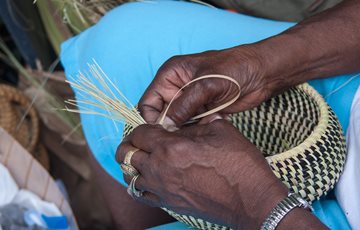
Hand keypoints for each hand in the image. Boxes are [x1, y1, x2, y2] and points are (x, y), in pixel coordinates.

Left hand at [116, 120, 288, 228]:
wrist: (252, 200)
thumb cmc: (240, 164)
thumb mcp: (220, 130)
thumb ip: (196, 123)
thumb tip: (185, 121)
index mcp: (172, 147)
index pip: (139, 133)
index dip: (143, 127)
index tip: (152, 128)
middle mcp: (160, 169)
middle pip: (125, 153)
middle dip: (131, 143)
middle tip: (143, 140)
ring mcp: (162, 189)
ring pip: (129, 175)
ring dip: (132, 163)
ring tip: (144, 157)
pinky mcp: (169, 203)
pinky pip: (140, 194)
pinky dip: (139, 183)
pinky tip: (149, 177)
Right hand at [139, 46, 276, 125]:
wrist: (262, 73)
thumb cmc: (234, 68)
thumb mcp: (205, 85)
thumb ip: (183, 106)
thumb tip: (165, 126)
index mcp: (170, 75)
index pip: (148, 102)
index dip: (152, 119)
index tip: (163, 133)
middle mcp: (176, 88)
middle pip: (162, 115)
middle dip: (172, 126)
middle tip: (185, 134)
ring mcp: (190, 101)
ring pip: (178, 123)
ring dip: (188, 128)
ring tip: (204, 124)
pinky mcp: (203, 111)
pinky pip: (193, 126)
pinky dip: (201, 128)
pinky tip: (215, 121)